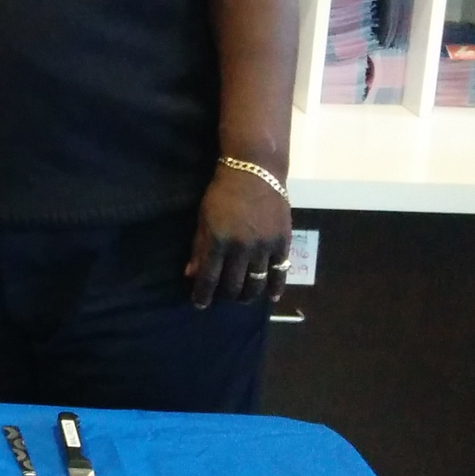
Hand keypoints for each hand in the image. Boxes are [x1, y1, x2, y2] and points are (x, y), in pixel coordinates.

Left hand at [185, 164, 290, 307]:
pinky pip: (280, 271)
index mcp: (218, 241)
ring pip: (256, 282)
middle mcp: (242, 248)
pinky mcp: (282, 242)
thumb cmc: (222, 193)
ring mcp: (264, 246)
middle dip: (226, 296)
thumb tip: (191, 275)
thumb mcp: (203, 218)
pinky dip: (275, 287)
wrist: (255, 171)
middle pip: (234, 284)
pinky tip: (271, 296)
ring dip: (248, 295)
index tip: (199, 304)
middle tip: (223, 297)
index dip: (203, 295)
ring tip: (243, 298)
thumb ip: (199, 248)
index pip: (209, 278)